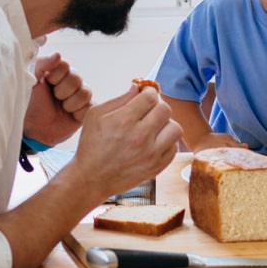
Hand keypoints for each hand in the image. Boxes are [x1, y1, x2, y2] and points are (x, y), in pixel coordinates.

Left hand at [23, 53, 92, 146]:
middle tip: (54, 98)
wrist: (34, 130)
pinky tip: (70, 115)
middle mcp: (71, 82)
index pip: (65, 65)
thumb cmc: (31, 105)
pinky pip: (90, 107)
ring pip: (84, 93)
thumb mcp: (31, 81)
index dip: (55, 76)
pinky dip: (78, 113)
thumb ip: (42, 64)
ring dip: (70, 104)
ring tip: (61, 108)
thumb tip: (58, 55)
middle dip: (62, 91)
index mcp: (58, 72)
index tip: (47, 83)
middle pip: (76, 78)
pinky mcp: (86, 110)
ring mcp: (79, 96)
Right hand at [73, 85, 183, 199]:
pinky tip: (154, 142)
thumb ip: (120, 99)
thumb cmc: (91, 145)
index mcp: (124, 121)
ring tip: (154, 127)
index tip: (144, 96)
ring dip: (166, 124)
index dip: (148, 93)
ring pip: (175, 128)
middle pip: (165, 109)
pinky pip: (174, 147)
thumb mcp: (96, 115)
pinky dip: (166, 142)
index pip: (151, 96)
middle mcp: (140, 137)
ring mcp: (151, 154)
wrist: (91, 178)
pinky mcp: (156, 167)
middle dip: (157, 106)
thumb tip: (138, 88)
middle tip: (149, 111)